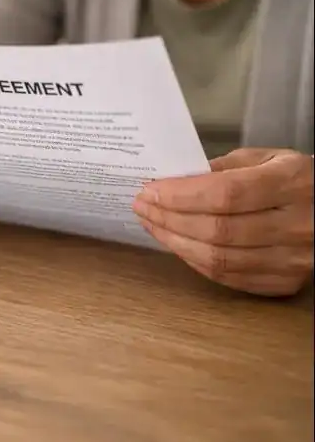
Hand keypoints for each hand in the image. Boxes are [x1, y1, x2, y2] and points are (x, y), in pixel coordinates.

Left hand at [132, 148, 313, 296]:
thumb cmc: (296, 180)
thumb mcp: (267, 159)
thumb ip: (222, 169)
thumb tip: (174, 182)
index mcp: (293, 183)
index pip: (226, 194)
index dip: (181, 196)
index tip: (150, 191)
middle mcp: (298, 225)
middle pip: (218, 230)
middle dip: (169, 218)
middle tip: (143, 207)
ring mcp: (294, 259)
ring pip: (219, 259)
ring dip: (175, 242)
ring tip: (153, 225)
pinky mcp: (286, 282)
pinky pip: (228, 277)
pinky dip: (195, 261)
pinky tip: (177, 244)